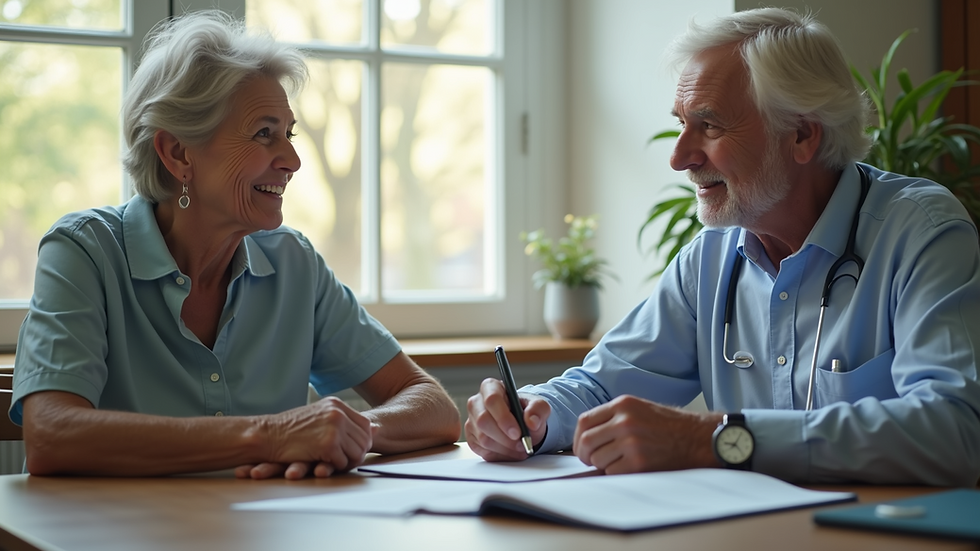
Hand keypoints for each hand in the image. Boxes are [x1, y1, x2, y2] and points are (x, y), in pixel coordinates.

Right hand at [241, 397, 375, 478]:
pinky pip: (343, 462)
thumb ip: (344, 421)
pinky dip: (334, 467)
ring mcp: (334, 427)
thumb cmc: (289, 430)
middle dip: (357, 454)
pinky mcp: (328, 444)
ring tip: (332, 463)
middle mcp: (338, 413)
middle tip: (344, 462)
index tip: (351, 450)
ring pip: (357, 452)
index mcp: (337, 404)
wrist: (265, 435)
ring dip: (346, 462)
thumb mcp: (319, 418)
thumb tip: (376, 429)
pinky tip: (322, 465)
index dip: (361, 440)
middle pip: (364, 439)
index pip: (365, 424)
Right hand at [465, 378, 549, 460]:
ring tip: (520, 448)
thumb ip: (538, 410)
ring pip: (483, 439)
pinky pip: (482, 451)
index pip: (492, 400)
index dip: (503, 418)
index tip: (517, 432)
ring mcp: (472, 421)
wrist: (522, 424)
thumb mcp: (539, 406)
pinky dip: (500, 455)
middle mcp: (476, 403)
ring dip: (505, 448)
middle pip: (483, 421)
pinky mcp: (472, 438)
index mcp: (491, 387)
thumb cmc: (526, 411)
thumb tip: (531, 422)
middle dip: (505, 437)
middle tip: (521, 444)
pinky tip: (511, 451)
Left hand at [572, 395, 721, 474]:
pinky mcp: (639, 462)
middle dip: (584, 455)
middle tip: (591, 460)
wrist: (696, 438)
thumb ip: (612, 418)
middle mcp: (625, 421)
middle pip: (586, 441)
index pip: (584, 421)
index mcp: (623, 405)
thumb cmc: (668, 426)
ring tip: (617, 462)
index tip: (582, 447)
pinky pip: (612, 472)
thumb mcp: (638, 409)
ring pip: (597, 459)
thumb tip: (585, 438)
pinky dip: (616, 473)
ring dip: (602, 465)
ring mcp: (632, 442)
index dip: (578, 438)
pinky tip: (629, 467)